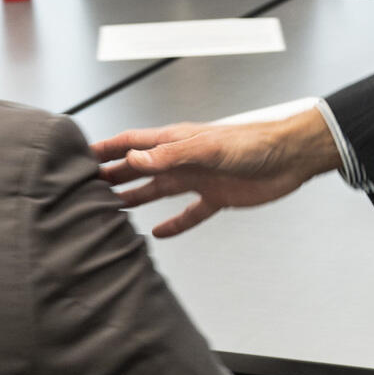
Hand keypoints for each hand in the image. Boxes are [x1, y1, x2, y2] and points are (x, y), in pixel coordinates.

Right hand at [92, 107, 339, 237]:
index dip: (108, 148)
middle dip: (113, 174)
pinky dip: (174, 224)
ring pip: (158, 190)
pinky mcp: (216, 198)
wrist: (291, 157)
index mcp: (177, 141)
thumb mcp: (209, 147)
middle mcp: (183, 159)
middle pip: (139, 167)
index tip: (82, 156)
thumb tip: (134, 158)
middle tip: (87, 187)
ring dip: (135, 197)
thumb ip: (171, 154)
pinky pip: (189, 213)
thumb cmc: (255, 143)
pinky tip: (159, 233)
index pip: (133, 142)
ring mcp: (199, 178)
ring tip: (111, 208)